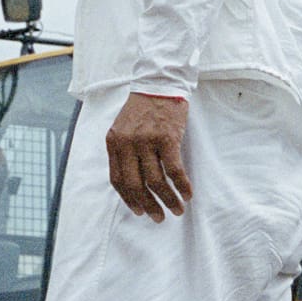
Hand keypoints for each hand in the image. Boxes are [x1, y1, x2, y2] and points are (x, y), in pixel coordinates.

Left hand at [105, 93, 192, 221]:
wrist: (159, 82)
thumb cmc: (143, 107)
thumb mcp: (123, 127)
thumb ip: (123, 151)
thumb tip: (133, 182)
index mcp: (114, 142)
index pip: (118, 180)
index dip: (129, 199)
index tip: (139, 210)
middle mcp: (127, 144)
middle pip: (136, 185)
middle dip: (148, 205)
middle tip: (158, 218)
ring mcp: (147, 141)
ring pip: (157, 181)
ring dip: (168, 200)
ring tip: (177, 210)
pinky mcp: (167, 138)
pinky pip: (174, 170)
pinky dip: (182, 186)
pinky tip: (187, 194)